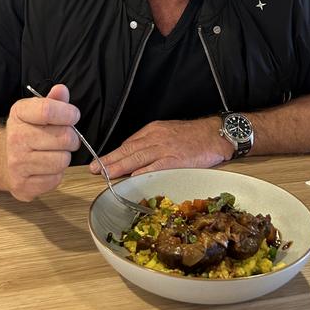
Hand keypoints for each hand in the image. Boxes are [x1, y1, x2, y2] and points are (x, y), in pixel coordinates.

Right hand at [3, 84, 80, 200]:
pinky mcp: (23, 186)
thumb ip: (53, 100)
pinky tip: (45, 167)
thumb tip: (62, 90)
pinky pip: (55, 179)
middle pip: (63, 137)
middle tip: (65, 138)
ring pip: (62, 160)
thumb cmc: (25, 132)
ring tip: (54, 153)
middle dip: (71, 138)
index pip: (48, 110)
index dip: (68, 113)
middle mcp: (15, 138)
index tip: (73, 116)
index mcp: (19, 114)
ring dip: (64, 157)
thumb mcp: (35, 111)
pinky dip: (56, 174)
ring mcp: (17, 164)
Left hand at [89, 117, 233, 177]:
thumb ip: (151, 144)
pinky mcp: (176, 160)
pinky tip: (132, 178)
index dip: (114, 154)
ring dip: (120, 167)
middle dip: (110, 160)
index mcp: (153, 131)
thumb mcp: (168, 133)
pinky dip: (142, 173)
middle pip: (128, 150)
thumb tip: (135, 159)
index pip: (129, 144)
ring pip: (137, 158)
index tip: (101, 162)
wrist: (214, 133)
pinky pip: (155, 167)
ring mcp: (165, 149)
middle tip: (95, 169)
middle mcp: (156, 138)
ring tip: (106, 174)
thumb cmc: (192, 136)